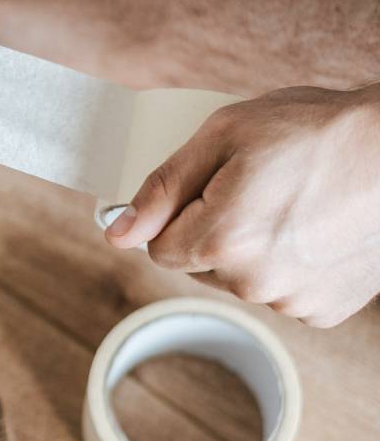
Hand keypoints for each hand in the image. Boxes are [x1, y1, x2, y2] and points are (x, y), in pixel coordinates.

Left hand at [106, 84, 379, 326]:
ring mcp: (292, 301)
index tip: (208, 189)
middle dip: (214, 231)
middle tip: (258, 188)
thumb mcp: (223, 136)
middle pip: (200, 265)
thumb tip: (115, 233)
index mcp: (221, 241)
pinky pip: (283, 291)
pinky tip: (316, 230)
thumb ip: (162, 188)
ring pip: (242, 279)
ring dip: (254, 250)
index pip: (159, 247)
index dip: (176, 215)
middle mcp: (254, 282)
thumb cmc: (316, 131)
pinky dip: (291, 265)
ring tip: (295, 205)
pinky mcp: (324, 310)